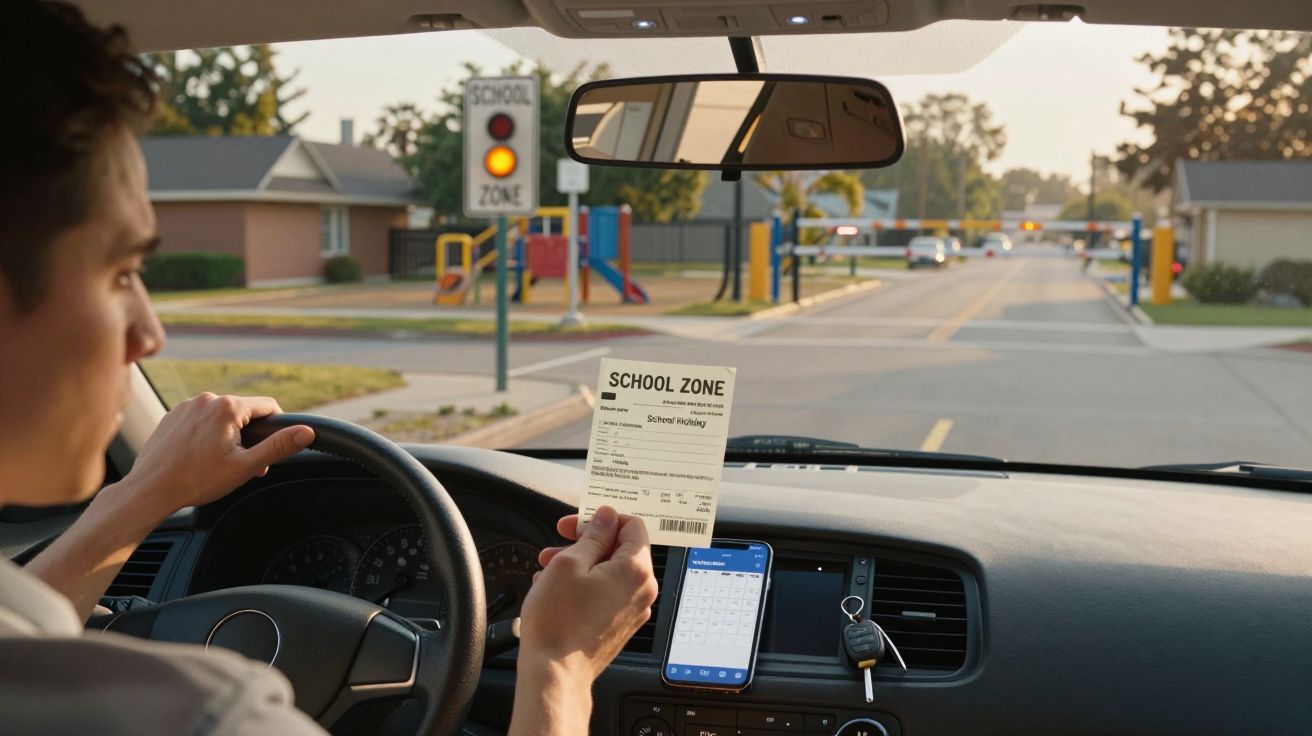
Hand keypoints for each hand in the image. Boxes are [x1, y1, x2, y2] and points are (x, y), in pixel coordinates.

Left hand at [122, 393, 313, 517]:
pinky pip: (201, 420)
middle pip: (244, 413)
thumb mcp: (245, 466)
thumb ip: (279, 446)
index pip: (269, 406)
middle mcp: (206, 399)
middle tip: (243, 465)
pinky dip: (207, 435)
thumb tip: (307, 432)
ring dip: (228, 435)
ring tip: (219, 463)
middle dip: (249, 436)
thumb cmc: (196, 480)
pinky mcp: (172, 416)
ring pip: (222, 416)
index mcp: (227, 407)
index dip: (276, 429)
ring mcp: (187, 406)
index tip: (268, 451)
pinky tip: (200, 457)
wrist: (150, 489)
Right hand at [518, 506, 658, 681]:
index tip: (579, 523)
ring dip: (581, 562)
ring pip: (610, 571)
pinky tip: (557, 587)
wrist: (554, 672)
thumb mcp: (570, 563)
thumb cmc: (559, 621)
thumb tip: (606, 518)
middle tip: (558, 543)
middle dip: (586, 542)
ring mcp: (633, 610)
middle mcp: (642, 590)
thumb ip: (593, 535)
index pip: (633, 525)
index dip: (602, 519)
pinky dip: (586, 584)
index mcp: (635, 570)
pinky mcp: (620, 625)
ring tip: (548, 567)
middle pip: (620, 549)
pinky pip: (608, 593)